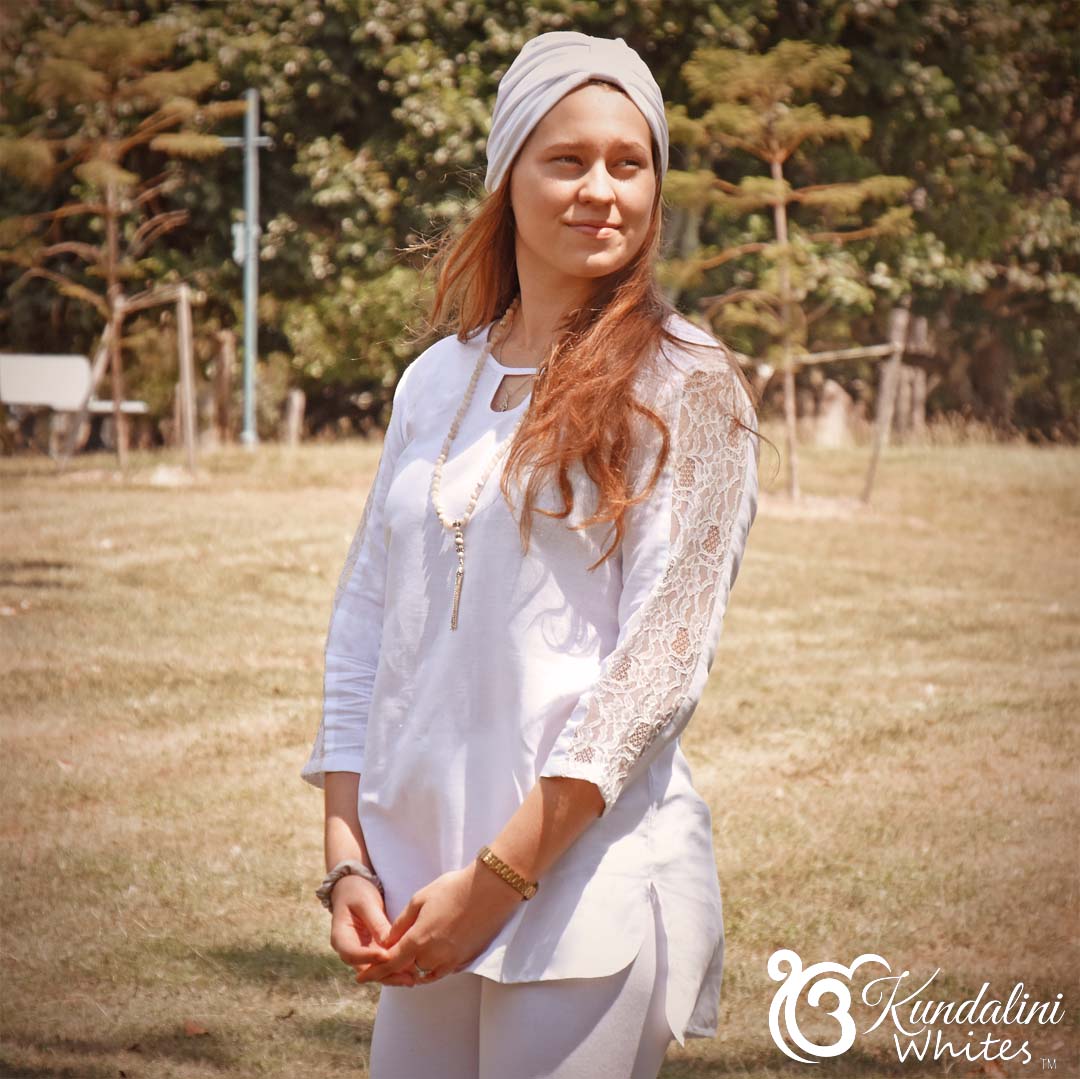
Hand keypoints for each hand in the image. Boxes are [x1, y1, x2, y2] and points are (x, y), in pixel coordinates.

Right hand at [328, 875, 417, 988]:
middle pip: (365, 969)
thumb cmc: (356, 892)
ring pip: (375, 970)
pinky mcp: (372, 951)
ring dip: (393, 975)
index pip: (352, 953)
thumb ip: (376, 922)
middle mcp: (349, 950)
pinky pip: (383, 963)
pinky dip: (396, 967)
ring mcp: (361, 952)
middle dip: (385, 973)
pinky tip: (412, 970)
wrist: (352, 889)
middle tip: (406, 976)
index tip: (387, 956)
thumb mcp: (366, 902)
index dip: (369, 957)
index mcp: (340, 937)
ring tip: (413, 977)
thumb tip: (388, 943)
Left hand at [353, 861, 523, 986]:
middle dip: (392, 973)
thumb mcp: (420, 898)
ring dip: (412, 973)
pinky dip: (430, 970)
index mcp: (419, 939)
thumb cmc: (454, 888)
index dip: (374, 972)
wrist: (490, 889)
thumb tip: (388, 941)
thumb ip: (402, 923)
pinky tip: (427, 962)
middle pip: (406, 973)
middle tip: (382, 970)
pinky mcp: (465, 960)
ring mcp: (452, 960)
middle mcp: (434, 956)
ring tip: (403, 966)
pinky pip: (442, 972)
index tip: (361, 977)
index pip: (390, 963)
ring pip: (425, 975)